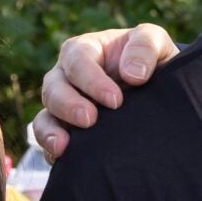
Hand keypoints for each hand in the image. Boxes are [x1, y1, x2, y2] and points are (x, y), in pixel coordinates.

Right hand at [31, 23, 179, 157]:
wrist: (157, 90)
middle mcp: (67, 77)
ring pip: (44, 116)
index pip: (77, 60)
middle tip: (90, 120)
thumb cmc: (150, 60)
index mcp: (85, 50)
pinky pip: (49, 141)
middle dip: (68, 105)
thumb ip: (145, 46)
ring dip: (50, 131)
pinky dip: (51, 150)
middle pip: (53, 88)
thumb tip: (133, 74)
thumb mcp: (155, 42)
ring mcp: (63, 106)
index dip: (91, 79)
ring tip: (63, 146)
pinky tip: (63, 158)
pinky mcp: (66, 130)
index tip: (115, 100)